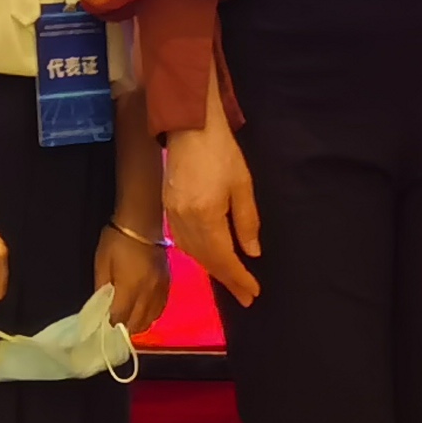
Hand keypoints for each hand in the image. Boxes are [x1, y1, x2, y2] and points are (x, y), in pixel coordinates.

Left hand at [96, 217, 170, 334]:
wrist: (142, 222)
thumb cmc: (117, 241)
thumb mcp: (102, 263)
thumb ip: (101, 287)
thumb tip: (102, 304)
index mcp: (130, 288)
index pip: (120, 317)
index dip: (111, 323)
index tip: (105, 324)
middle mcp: (148, 293)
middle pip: (138, 323)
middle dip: (126, 327)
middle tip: (117, 324)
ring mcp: (161, 289)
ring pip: (152, 318)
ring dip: (140, 323)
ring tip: (130, 320)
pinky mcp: (168, 283)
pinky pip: (162, 308)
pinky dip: (152, 314)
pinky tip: (145, 312)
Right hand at [162, 118, 261, 307]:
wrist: (189, 126)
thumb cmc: (222, 152)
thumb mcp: (243, 186)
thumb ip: (247, 222)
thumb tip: (252, 253)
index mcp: (205, 216)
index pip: (224, 258)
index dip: (239, 278)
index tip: (253, 292)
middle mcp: (185, 222)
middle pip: (207, 260)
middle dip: (228, 279)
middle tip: (246, 296)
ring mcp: (172, 216)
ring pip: (193, 253)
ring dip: (213, 269)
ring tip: (232, 281)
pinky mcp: (168, 208)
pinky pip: (184, 242)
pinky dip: (199, 255)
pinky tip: (210, 258)